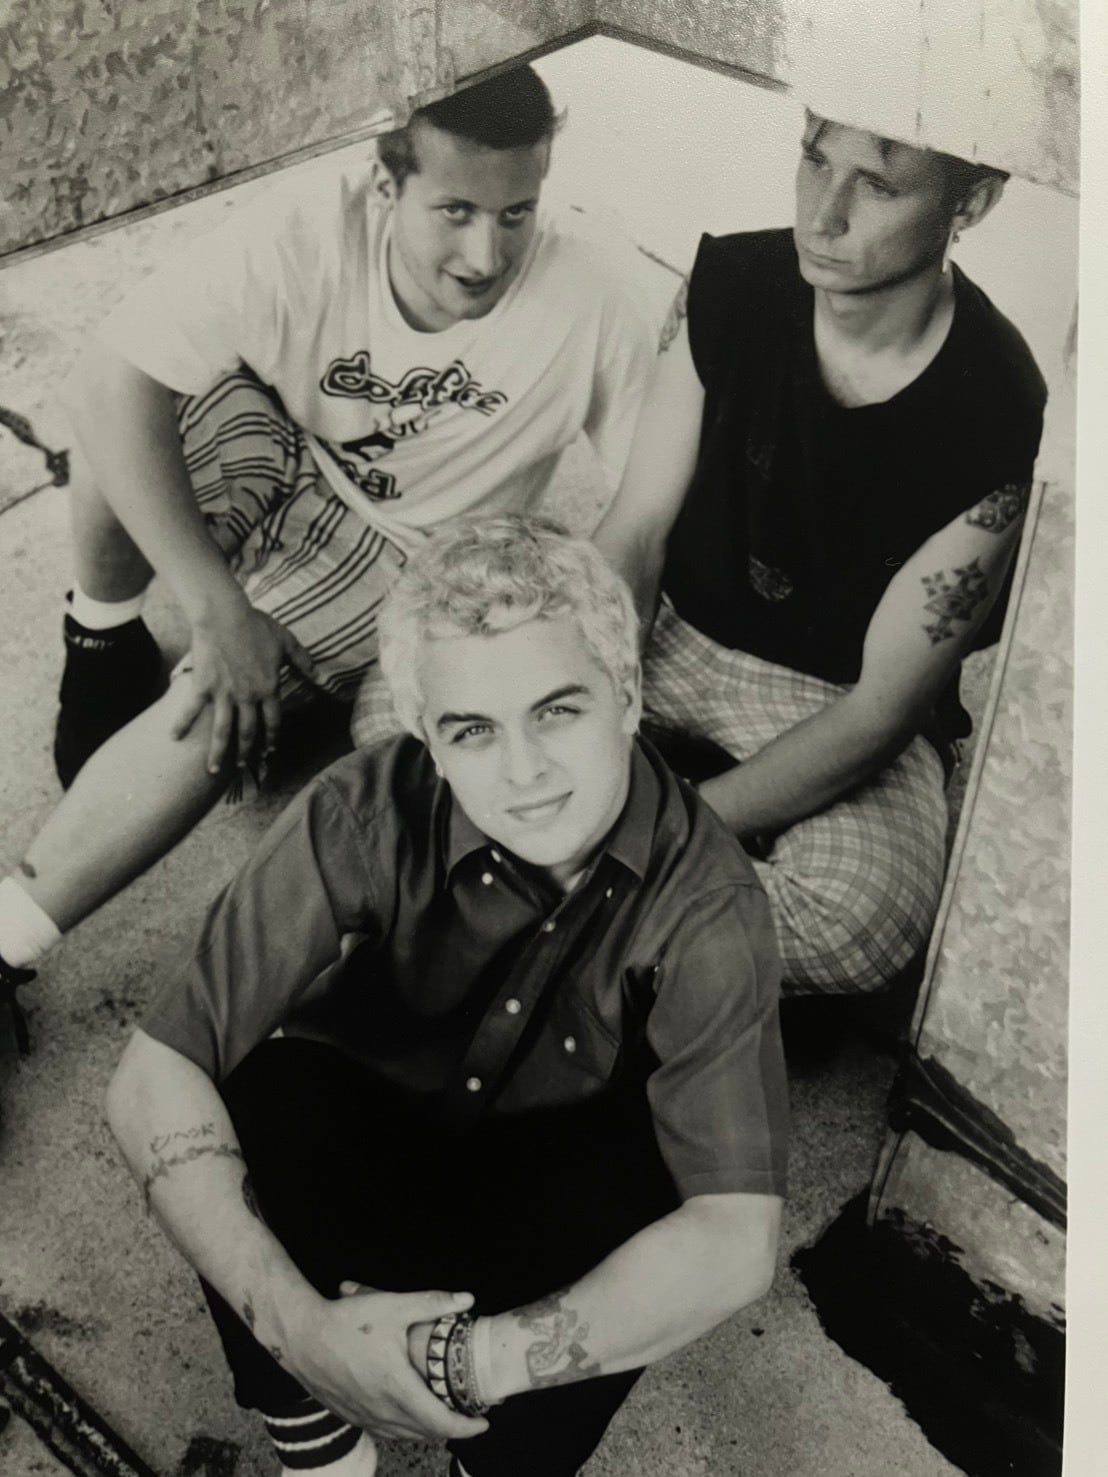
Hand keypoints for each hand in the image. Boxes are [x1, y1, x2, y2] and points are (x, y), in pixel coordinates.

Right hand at [170, 594, 316, 772]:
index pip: (273, 721)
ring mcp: (224, 695)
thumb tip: (320, 676)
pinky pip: (191, 710)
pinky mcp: (203, 686)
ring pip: (222, 731)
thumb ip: (303, 661)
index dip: (272, 737)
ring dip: (218, 753)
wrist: (225, 615)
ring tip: (212, 770)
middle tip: (242, 766)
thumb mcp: (287, 641)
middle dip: (245, 752)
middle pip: (247, 732)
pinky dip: (182, 725)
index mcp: (269, 689)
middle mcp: (248, 697)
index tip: (269, 750)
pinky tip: (174, 738)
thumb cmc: (256, 625)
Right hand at [287, 1285, 488, 1442]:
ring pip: (405, 1436)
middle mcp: (382, 1410)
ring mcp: (364, 1417)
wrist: (301, 1338)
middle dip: (452, 1429)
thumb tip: (467, 1299)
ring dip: (429, 1431)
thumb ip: (432, 1303)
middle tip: (470, 1416)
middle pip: (426, 1433)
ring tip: (446, 1417)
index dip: (465, 1426)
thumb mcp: (393, 1306)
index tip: (484, 1423)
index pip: (440, 1421)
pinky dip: (406, 1430)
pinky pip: (386, 1433)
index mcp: (397, 1387)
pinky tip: (410, 1417)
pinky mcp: (351, 1417)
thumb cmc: (347, 1321)